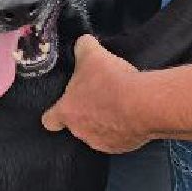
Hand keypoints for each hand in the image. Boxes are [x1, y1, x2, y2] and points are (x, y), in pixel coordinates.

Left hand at [40, 36, 150, 153]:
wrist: (142, 104)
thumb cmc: (110, 81)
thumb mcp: (92, 54)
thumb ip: (82, 47)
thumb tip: (82, 43)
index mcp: (67, 112)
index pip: (49, 120)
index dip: (55, 113)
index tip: (64, 106)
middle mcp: (80, 131)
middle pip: (77, 125)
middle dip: (87, 113)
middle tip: (99, 97)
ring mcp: (101, 142)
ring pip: (99, 132)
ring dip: (105, 121)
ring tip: (119, 104)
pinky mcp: (122, 148)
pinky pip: (119, 138)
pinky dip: (124, 128)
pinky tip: (132, 114)